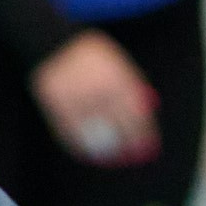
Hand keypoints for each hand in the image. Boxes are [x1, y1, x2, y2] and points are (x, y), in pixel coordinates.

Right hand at [30, 32, 158, 165]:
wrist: (55, 47)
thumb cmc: (91, 57)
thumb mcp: (117, 64)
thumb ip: (131, 86)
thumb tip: (148, 111)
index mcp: (117, 80)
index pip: (136, 114)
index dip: (144, 134)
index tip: (150, 146)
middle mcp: (99, 92)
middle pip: (119, 128)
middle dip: (128, 145)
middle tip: (133, 156)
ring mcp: (77, 101)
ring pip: (95, 135)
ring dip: (105, 150)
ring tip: (112, 158)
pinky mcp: (58, 108)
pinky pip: (71, 135)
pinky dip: (80, 147)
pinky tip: (89, 154)